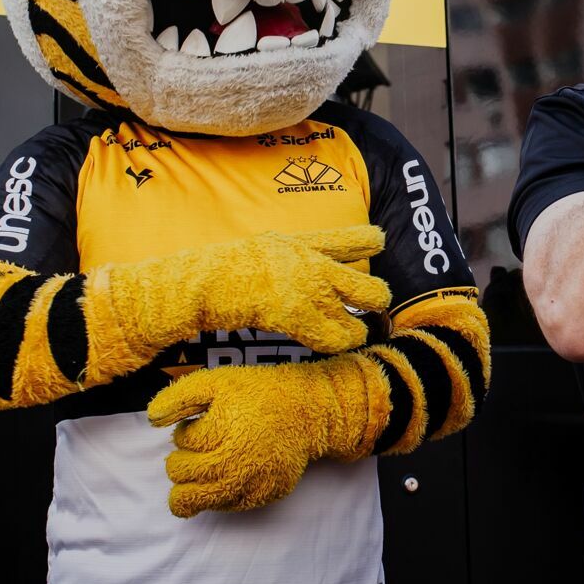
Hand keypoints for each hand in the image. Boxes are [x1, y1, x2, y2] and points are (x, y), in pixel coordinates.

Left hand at [148, 355, 380, 514]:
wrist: (309, 410)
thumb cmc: (259, 392)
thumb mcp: (217, 382)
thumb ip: (179, 398)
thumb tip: (151, 419)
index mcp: (220, 437)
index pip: (181, 445)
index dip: (187, 431)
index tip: (204, 422)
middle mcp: (234, 468)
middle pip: (180, 477)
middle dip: (184, 459)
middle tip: (204, 445)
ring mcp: (250, 487)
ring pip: (196, 501)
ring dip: (193, 483)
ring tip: (209, 462)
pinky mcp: (263, 497)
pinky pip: (224, 507)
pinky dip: (218, 493)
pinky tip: (229, 473)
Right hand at [205, 226, 391, 353]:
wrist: (204, 283)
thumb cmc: (222, 271)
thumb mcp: (259, 250)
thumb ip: (284, 257)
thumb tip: (298, 264)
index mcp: (298, 243)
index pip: (342, 239)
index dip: (366, 241)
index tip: (379, 240)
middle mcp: (311, 262)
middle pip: (365, 282)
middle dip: (376, 295)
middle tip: (375, 303)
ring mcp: (308, 288)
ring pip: (358, 311)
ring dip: (358, 327)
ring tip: (356, 332)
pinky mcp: (298, 313)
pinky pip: (335, 336)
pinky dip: (339, 342)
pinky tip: (338, 344)